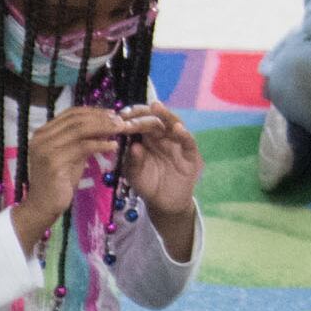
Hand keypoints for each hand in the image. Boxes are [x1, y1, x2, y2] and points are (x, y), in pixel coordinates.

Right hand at [8, 106, 129, 248]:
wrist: (42, 206)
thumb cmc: (58, 183)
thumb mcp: (70, 156)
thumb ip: (81, 141)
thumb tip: (104, 126)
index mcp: (43, 133)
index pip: (70, 113)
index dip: (93, 111)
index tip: (112, 114)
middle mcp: (41, 137)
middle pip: (76, 119)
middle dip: (101, 118)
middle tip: (120, 121)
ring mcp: (46, 149)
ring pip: (80, 130)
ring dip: (103, 128)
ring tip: (120, 130)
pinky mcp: (53, 162)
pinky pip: (82, 147)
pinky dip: (100, 144)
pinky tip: (113, 146)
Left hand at [115, 100, 202, 221]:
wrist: (163, 203)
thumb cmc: (147, 183)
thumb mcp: (134, 174)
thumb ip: (133, 161)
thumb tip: (134, 146)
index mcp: (148, 137)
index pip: (141, 120)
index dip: (131, 116)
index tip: (119, 116)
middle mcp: (163, 136)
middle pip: (156, 119)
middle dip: (143, 116)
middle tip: (131, 114)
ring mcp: (178, 143)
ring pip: (174, 124)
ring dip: (166, 115)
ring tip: (157, 107)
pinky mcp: (191, 154)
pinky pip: (188, 142)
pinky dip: (184, 134)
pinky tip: (177, 129)